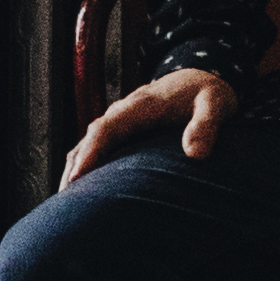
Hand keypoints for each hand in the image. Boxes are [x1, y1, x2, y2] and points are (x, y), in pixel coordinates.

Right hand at [58, 67, 234, 191]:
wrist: (202, 76)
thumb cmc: (208, 92)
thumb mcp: (215, 103)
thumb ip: (206, 125)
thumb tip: (195, 155)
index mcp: (139, 106)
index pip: (105, 129)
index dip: (89, 153)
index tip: (77, 178)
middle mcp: (122, 113)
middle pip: (89, 140)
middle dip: (74, 168)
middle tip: (64, 203)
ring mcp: (121, 122)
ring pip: (89, 144)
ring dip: (76, 169)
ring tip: (66, 204)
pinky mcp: (124, 131)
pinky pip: (98, 148)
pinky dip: (86, 166)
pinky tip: (84, 191)